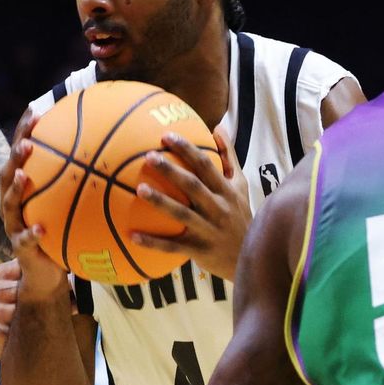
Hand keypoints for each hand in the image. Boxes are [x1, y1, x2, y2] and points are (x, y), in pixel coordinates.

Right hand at [1, 118, 68, 303]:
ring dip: (15, 189)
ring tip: (24, 176)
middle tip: (28, 142)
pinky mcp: (20, 249)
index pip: (23, 154)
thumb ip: (84, 183)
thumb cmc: (62, 233)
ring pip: (8, 204)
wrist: (47, 274)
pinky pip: (24, 240)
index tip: (37, 109)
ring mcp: (14, 226)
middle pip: (8, 173)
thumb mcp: (73, 206)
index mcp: (25, 189)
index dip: (26, 132)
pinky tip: (41, 229)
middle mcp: (14, 203)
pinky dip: (31, 233)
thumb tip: (115, 154)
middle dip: (16, 156)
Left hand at [133, 127, 251, 280]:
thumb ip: (229, 158)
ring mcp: (208, 230)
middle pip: (193, 186)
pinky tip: (133, 236)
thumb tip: (218, 128)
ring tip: (139, 189)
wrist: (250, 255)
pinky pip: (173, 246)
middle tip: (149, 156)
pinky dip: (153, 242)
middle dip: (171, 171)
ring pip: (182, 214)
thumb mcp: (240, 186)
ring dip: (160, 202)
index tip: (166, 137)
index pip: (206, 165)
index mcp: (226, 191)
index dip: (187, 149)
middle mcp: (218, 208)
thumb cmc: (241, 215)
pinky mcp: (199, 250)